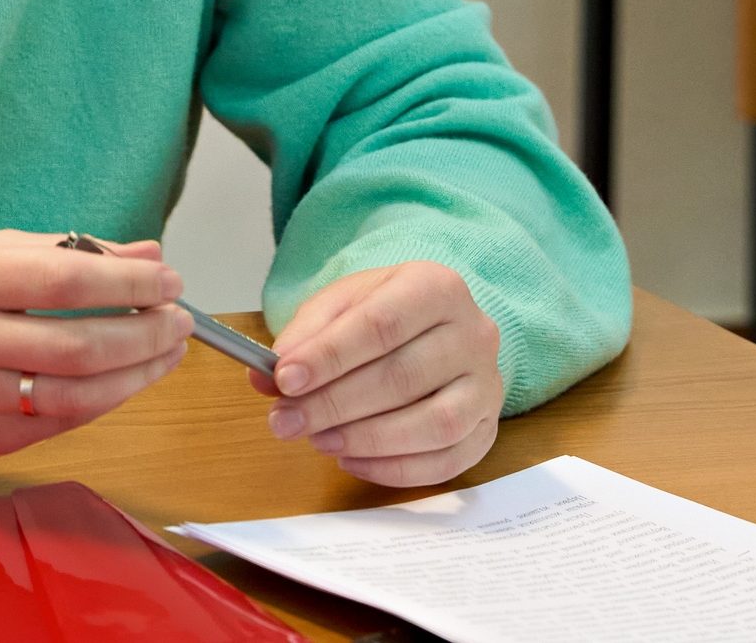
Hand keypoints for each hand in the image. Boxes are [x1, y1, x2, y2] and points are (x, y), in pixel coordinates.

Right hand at [0, 231, 191, 458]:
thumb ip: (66, 252)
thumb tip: (147, 258)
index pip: (65, 282)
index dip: (129, 286)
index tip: (169, 281)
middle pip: (80, 346)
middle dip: (147, 334)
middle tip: (180, 319)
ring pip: (77, 396)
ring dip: (137, 375)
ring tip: (166, 351)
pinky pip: (56, 425)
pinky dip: (100, 401)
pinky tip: (122, 380)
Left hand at [254, 260, 501, 486]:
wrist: (437, 326)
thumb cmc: (384, 313)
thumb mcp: (342, 302)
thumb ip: (305, 334)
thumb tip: (267, 375)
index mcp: (436, 286)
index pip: (380, 325)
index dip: (329, 356)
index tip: (284, 380)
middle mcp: (473, 333)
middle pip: (402, 377)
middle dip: (334, 404)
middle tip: (285, 421)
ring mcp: (487, 384)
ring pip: (432, 424)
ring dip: (365, 440)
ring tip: (317, 439)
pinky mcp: (488, 428)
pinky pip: (446, 461)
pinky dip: (393, 468)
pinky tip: (351, 460)